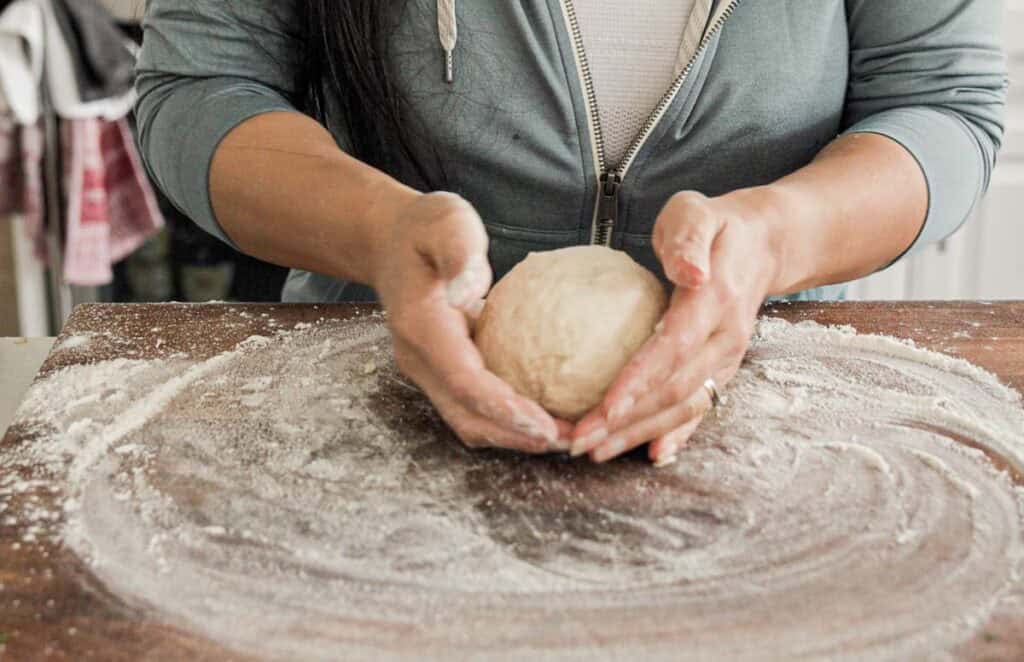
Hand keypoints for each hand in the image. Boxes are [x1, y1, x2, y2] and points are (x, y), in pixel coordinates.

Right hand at [372, 192, 570, 452]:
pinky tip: (546, 416)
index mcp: (421, 327)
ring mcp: (426, 371)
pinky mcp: (440, 374)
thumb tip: (468, 288)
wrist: (388, 243)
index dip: (504, 409)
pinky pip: (473, 407)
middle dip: (516, 436)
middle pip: (467, 416)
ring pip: (468, 420)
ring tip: (564, 437)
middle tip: (569, 441)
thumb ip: (458, 248)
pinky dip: (507, 420)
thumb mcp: (444, 220)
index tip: (545, 425)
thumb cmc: (423, 229)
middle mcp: (419, 358)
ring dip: (514, 436)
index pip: (464, 381)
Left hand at [570, 189, 781, 464]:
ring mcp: (727, 360)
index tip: (603, 409)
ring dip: (639, 434)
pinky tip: (649, 455)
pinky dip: (675, 436)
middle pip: (674, 391)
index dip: (639, 381)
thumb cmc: (714, 226)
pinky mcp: (722, 370)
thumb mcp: (697, 212)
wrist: (764, 244)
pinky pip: (699, 409)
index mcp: (715, 301)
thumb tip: (689, 271)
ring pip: (683, 408)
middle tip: (578, 442)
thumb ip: (688, 238)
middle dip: (626, 422)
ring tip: (594, 451)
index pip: (673, 348)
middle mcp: (726, 339)